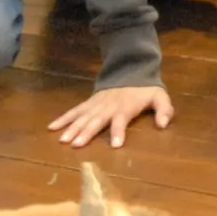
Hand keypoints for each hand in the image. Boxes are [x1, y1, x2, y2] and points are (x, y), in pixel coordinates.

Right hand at [49, 85, 173, 147]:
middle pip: (96, 120)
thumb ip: (164, 110)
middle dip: (86, 132)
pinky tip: (52, 127)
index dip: (118, 131)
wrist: (130, 70)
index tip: (115, 145)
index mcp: (125, 107)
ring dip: (72, 128)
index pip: (121, 120)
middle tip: (77, 145)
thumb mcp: (160, 97)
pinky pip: (74, 110)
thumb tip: (164, 124)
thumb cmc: (145, 89)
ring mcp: (96, 104)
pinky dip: (63, 118)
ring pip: (82, 116)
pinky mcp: (89, 103)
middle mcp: (108, 106)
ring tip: (63, 140)